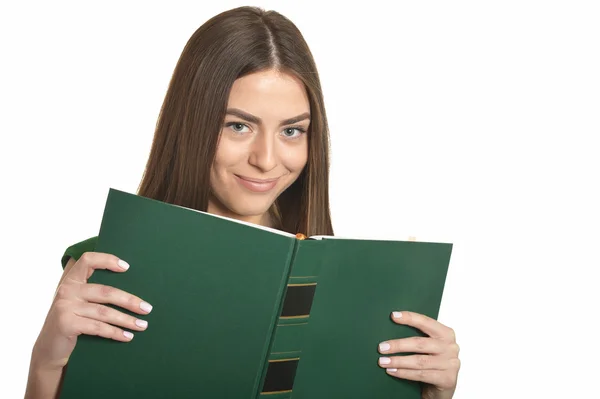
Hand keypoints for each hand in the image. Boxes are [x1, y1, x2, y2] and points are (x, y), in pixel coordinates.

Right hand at [31, 252, 152, 370]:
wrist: (50, 349)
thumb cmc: (72, 322)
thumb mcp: (79, 303)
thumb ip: (93, 292)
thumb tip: (131, 291)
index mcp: (71, 280)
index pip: (88, 260)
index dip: (108, 260)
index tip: (127, 267)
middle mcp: (67, 290)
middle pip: (106, 291)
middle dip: (130, 301)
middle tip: (147, 308)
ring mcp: (65, 307)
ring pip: (105, 312)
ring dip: (127, 320)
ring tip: (142, 325)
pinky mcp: (66, 323)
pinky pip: (98, 327)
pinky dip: (115, 333)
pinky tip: (127, 337)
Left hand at [377, 311, 459, 398]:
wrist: (443, 385)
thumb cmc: (433, 362)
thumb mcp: (429, 346)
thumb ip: (418, 337)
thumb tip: (391, 327)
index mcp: (446, 334)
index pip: (426, 322)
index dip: (410, 318)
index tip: (393, 316)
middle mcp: (451, 347)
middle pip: (420, 343)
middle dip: (398, 345)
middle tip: (382, 347)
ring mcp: (450, 364)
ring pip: (419, 361)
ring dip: (398, 361)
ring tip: (383, 361)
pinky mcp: (447, 379)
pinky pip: (421, 374)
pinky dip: (404, 373)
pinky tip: (392, 371)